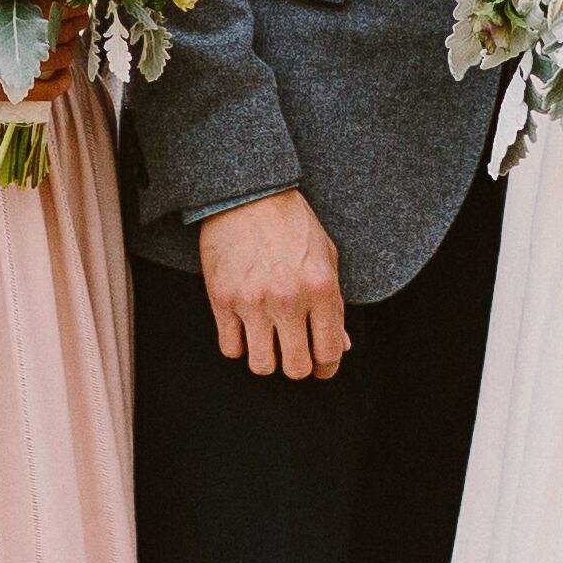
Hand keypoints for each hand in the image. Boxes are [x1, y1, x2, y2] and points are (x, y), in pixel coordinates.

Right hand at [196, 187, 349, 380]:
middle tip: (293, 355)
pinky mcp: (222, 299)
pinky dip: (238, 345)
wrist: (248, 193)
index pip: (329, 352)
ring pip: (261, 365)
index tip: (321, 367)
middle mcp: (289, 299)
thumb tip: (340, 347)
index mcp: (321, 288)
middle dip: (297, 367)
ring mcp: (253, 301)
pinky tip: (245, 329)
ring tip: (267, 343)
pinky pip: (230, 349)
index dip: (327, 368)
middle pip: (296, 367)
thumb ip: (334, 305)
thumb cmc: (292, 224)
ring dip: (266, 359)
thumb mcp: (326, 258)